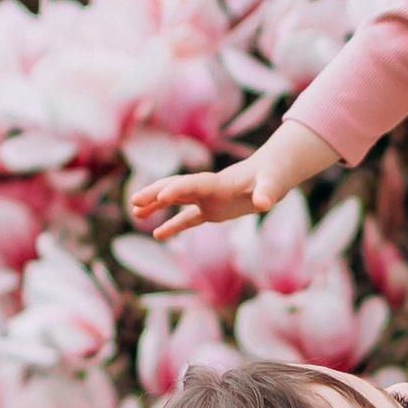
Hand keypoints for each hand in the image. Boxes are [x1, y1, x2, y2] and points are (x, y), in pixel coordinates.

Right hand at [129, 159, 268, 234]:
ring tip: (136, 214)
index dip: (178, 189)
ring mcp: (208, 199)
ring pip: (177, 201)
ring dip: (156, 206)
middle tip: (134, 201)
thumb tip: (265, 203)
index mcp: (220, 182)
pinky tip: (158, 234)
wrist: (273, 172)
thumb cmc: (273, 176)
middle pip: (176, 188)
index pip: (194, 184)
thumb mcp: (273, 184)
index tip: (160, 197)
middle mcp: (208, 189)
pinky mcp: (212, 210)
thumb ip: (267, 192)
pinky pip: (189, 218)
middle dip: (155, 193)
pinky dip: (174, 225)